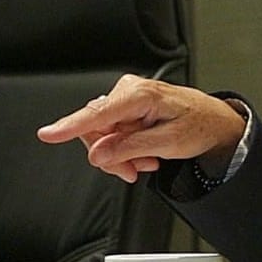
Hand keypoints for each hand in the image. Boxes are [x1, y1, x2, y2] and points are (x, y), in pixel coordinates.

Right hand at [36, 74, 246, 183]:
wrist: (214, 122)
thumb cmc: (199, 126)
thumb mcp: (168, 143)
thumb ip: (131, 148)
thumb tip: (98, 153)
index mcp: (141, 95)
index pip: (98, 112)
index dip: (70, 126)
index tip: (48, 134)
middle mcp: (129, 91)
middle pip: (96, 129)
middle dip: (112, 155)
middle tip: (133, 171)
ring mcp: (126, 98)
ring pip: (102, 135)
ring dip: (121, 155)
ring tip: (146, 162)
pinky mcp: (126, 108)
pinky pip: (111, 133)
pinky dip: (125, 149)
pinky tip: (143, 155)